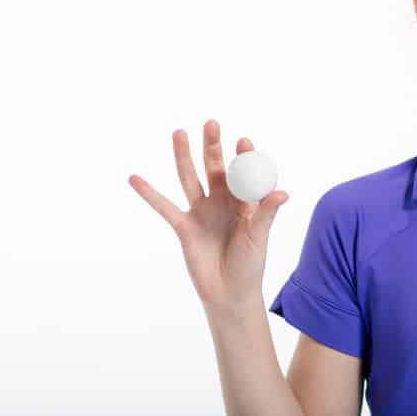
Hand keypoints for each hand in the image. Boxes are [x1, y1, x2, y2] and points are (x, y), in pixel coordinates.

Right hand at [128, 119, 289, 310]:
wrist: (229, 294)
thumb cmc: (250, 265)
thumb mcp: (258, 237)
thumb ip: (265, 214)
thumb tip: (281, 193)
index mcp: (245, 201)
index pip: (244, 172)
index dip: (243, 156)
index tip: (243, 141)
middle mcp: (222, 201)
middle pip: (216, 168)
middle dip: (213, 146)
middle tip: (212, 123)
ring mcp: (202, 211)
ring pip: (191, 178)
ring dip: (184, 156)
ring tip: (179, 132)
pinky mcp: (184, 226)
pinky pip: (164, 207)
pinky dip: (149, 193)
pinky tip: (135, 178)